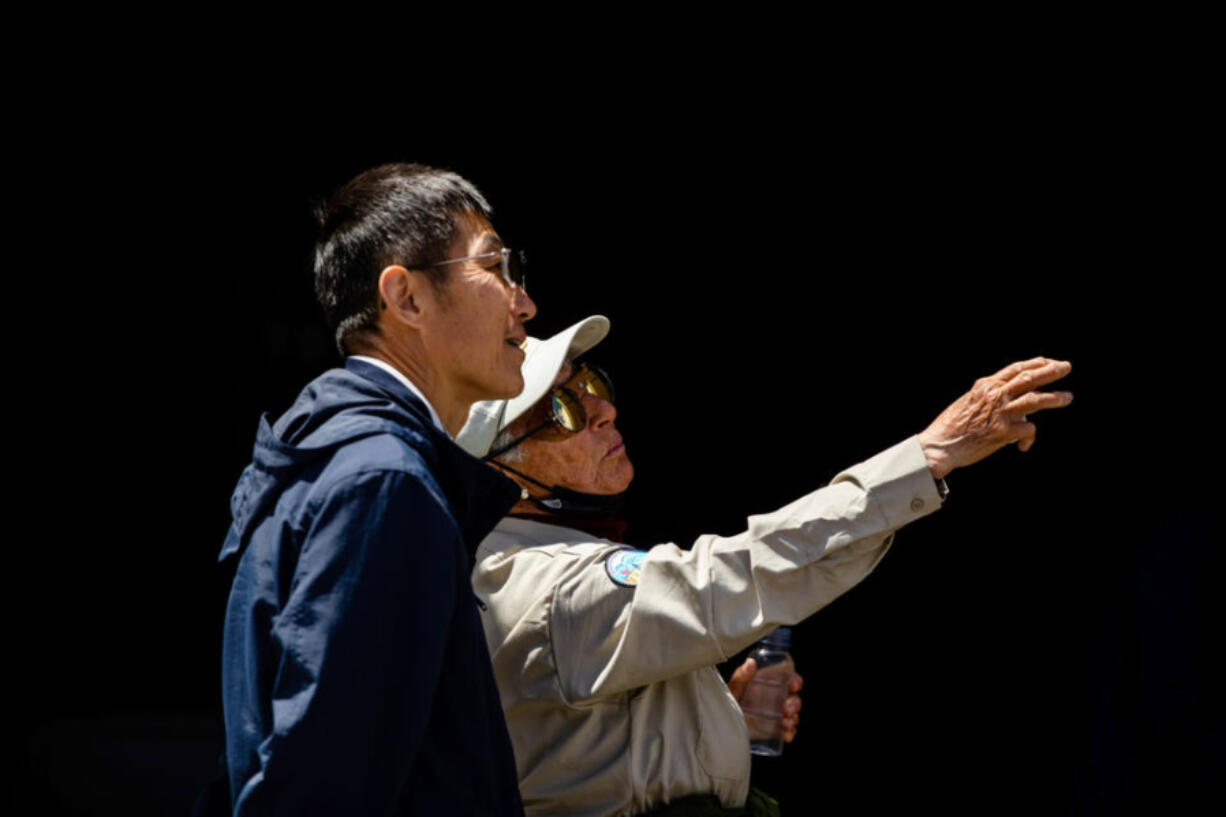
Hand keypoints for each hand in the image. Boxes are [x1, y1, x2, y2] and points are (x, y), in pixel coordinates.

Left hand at [727, 657, 804, 742]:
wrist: (720, 727)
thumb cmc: (726, 704)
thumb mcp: (732, 690)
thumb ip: (741, 677)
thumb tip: (751, 662)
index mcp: (766, 685)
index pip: (787, 680)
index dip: (795, 681)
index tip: (793, 686)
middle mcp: (772, 699)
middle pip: (793, 698)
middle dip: (794, 703)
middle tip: (786, 708)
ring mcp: (774, 716)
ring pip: (792, 715)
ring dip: (793, 718)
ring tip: (785, 722)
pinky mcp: (772, 732)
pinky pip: (787, 731)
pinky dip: (790, 733)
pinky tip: (786, 734)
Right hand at [918, 357, 1072, 479]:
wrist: (940, 445)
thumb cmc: (951, 427)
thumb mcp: (968, 403)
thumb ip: (989, 398)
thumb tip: (1010, 402)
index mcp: (985, 386)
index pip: (1015, 369)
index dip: (1034, 363)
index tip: (1047, 361)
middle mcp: (995, 395)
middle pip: (1029, 378)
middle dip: (1051, 371)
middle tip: (1066, 367)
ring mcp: (1000, 413)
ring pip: (1036, 400)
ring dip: (1055, 398)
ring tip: (1067, 397)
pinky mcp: (1003, 432)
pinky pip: (1028, 430)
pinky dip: (1029, 438)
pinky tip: (1023, 446)